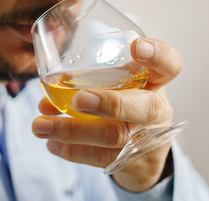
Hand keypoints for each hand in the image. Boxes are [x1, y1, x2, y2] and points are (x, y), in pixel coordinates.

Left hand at [32, 37, 182, 191]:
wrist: (144, 151)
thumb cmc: (127, 105)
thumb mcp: (123, 86)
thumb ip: (96, 80)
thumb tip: (51, 87)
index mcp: (156, 82)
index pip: (169, 65)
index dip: (157, 55)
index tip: (136, 47)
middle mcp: (157, 109)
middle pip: (143, 107)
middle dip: (109, 103)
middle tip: (79, 99)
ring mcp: (149, 138)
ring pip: (114, 136)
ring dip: (73, 131)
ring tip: (40, 126)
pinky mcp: (135, 162)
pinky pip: (101, 157)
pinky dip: (72, 150)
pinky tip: (52, 143)